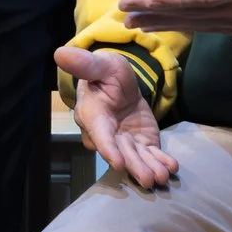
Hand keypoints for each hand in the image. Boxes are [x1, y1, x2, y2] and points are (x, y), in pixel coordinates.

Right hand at [55, 47, 179, 189]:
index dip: (108, 148)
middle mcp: (106, 133)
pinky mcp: (139, 143)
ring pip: (136, 157)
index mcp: (93, 115)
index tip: (118, 162)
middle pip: (120, 152)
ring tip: (163, 177)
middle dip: (134, 166)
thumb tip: (60, 53)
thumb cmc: (106, 73)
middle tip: (148, 178)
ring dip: (149, 168)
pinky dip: (160, 161)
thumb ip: (86, 64)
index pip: (100, 135)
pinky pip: (149, 154)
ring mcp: (124, 141)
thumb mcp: (102, 65)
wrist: (119, 84)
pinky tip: (171, 167)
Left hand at [118, 0, 231, 44]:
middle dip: (154, 11)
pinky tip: (160, 24)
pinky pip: (204, 27)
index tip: (144, 1)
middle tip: (120, 10)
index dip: (172, 0)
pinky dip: (179, 24)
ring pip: (193, 23)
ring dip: (161, 21)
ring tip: (129, 20)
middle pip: (190, 12)